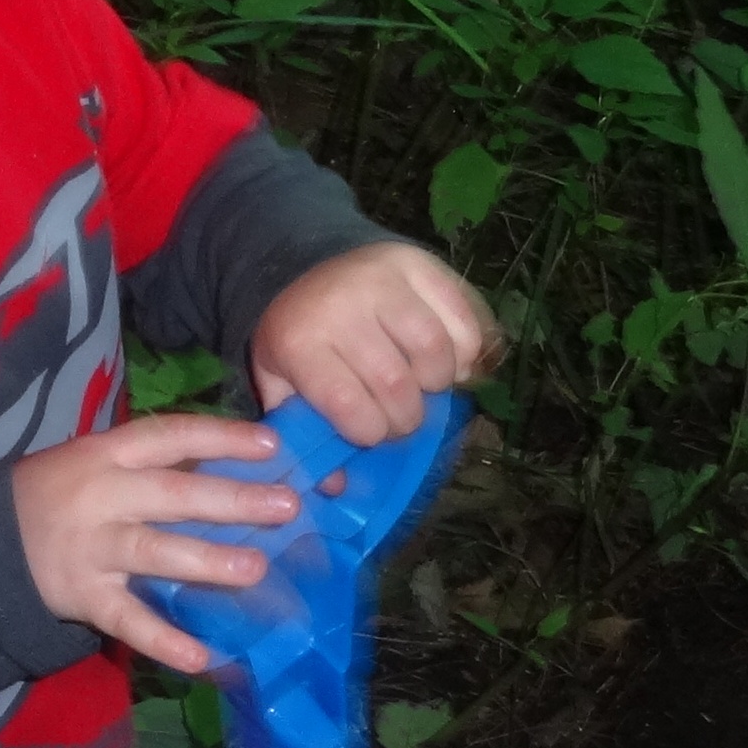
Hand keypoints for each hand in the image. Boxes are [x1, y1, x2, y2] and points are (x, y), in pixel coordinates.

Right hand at [13, 411, 298, 671]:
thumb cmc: (58, 495)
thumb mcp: (98, 463)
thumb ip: (156, 467)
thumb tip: (236, 470)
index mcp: (108, 453)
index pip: (171, 436)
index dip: (222, 439)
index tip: (272, 446)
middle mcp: (102, 496)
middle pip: (173, 494)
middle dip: (233, 499)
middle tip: (287, 506)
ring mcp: (92, 548)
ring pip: (155, 552)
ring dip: (207, 561)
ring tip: (256, 570)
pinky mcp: (84, 597)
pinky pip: (129, 621)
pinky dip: (164, 640)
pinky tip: (204, 658)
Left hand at [248, 241, 498, 448]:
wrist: (307, 260)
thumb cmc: (299, 333)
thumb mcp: (280, 380)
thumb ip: (302, 431)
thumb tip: (337, 486)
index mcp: (302, 340)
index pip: (350, 406)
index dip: (371, 432)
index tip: (370, 433)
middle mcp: (343, 306)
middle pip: (397, 384)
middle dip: (406, 417)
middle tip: (402, 418)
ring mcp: (384, 280)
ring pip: (436, 351)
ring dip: (439, 383)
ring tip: (426, 387)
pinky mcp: (419, 264)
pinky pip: (463, 319)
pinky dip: (467, 351)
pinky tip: (452, 362)